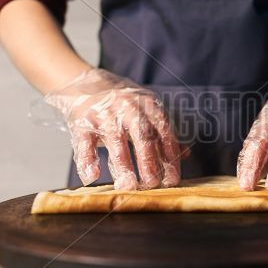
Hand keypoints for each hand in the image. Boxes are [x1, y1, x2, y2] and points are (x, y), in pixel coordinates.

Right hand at [45, 68, 181, 189]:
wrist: (85, 82)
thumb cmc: (122, 104)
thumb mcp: (146, 112)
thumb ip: (163, 134)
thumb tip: (185, 154)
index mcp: (148, 106)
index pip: (163, 132)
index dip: (169, 156)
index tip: (172, 179)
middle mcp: (128, 107)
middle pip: (141, 135)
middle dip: (148, 160)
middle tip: (152, 183)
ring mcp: (104, 114)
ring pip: (115, 140)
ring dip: (122, 164)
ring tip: (128, 185)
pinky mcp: (82, 122)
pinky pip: (84, 142)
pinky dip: (87, 159)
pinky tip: (92, 176)